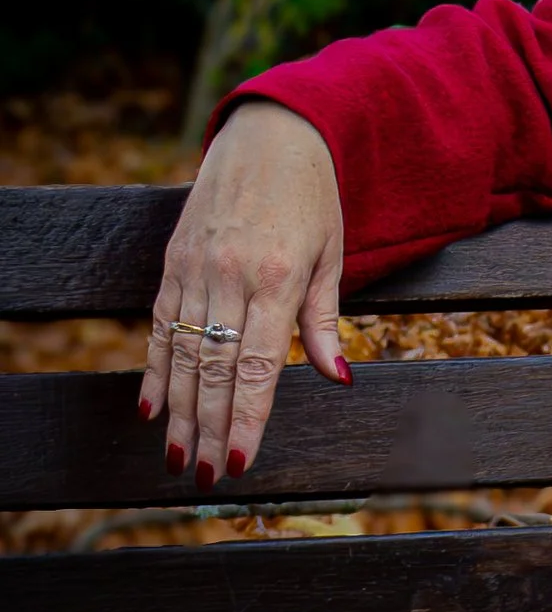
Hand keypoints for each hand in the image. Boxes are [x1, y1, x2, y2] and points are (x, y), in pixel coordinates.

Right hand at [141, 100, 347, 485]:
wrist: (270, 133)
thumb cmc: (313, 197)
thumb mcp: (333, 255)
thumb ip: (325, 321)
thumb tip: (338, 377)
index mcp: (276, 279)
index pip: (257, 366)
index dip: (248, 419)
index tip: (243, 461)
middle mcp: (229, 277)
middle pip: (214, 371)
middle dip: (211, 430)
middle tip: (207, 478)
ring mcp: (195, 269)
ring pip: (183, 354)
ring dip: (180, 412)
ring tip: (179, 456)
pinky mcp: (173, 261)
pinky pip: (161, 325)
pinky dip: (156, 369)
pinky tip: (153, 408)